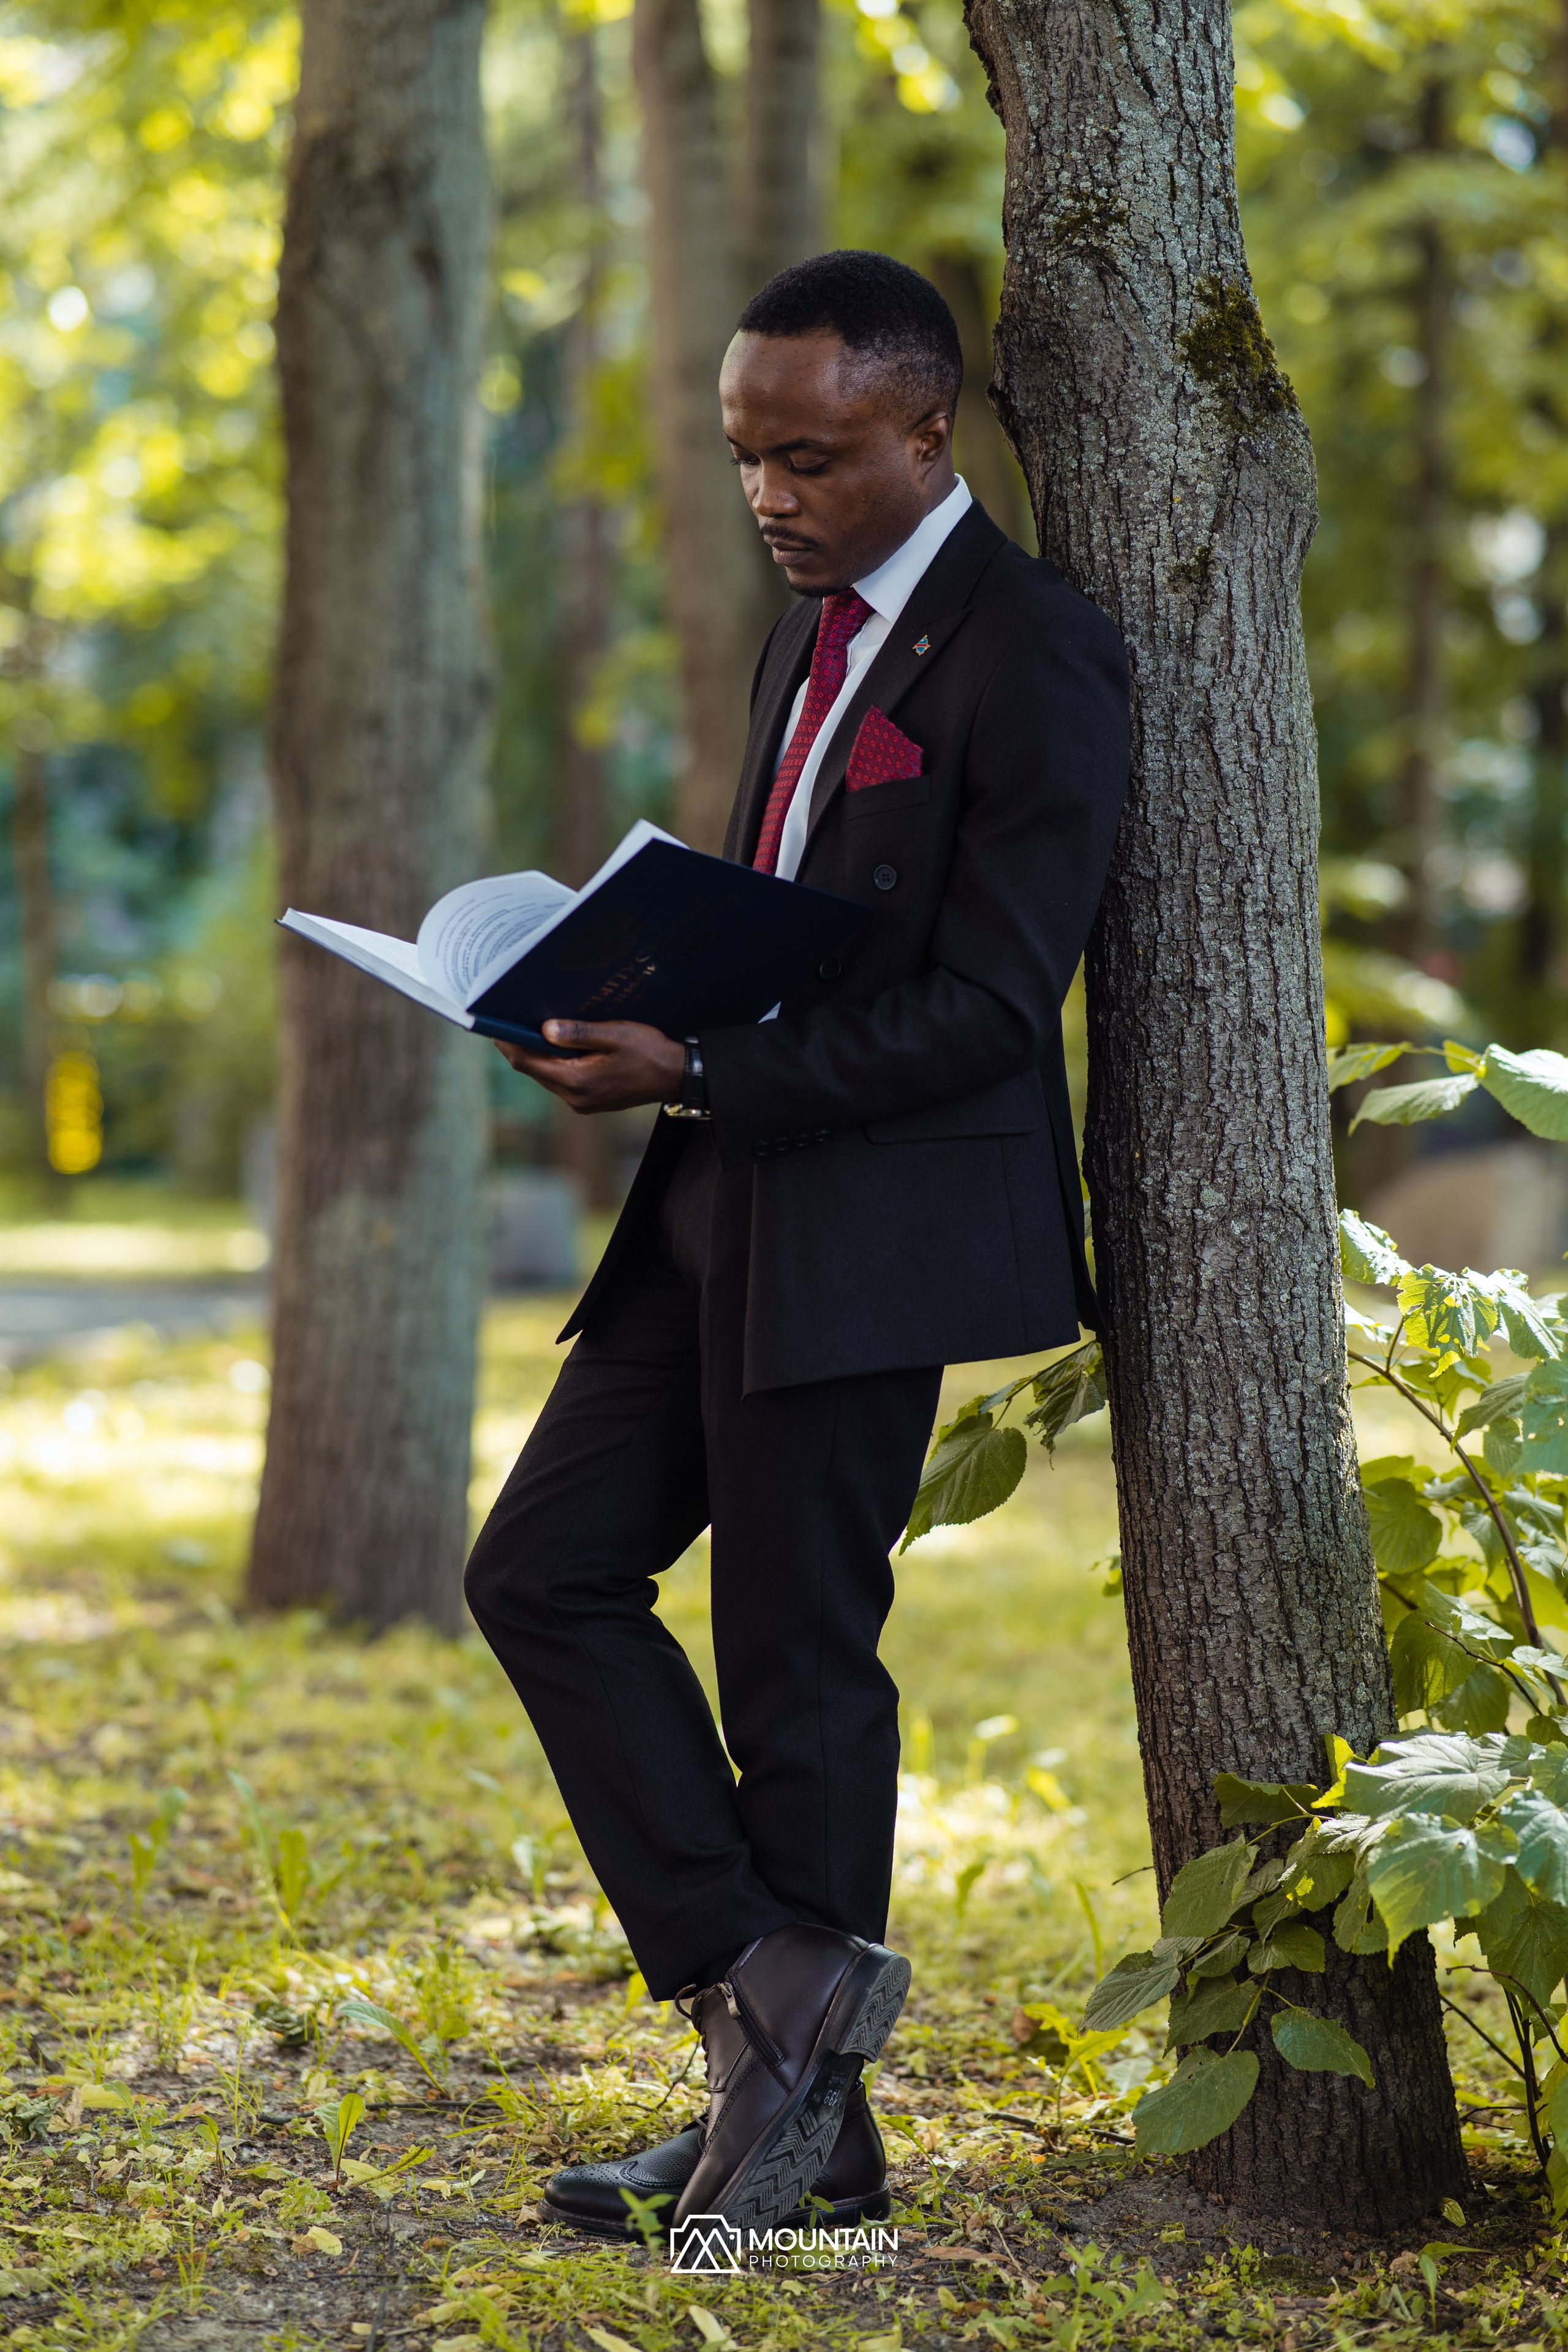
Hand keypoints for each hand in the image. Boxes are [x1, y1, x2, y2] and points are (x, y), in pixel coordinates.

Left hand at [494, 1020, 686, 1113]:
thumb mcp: (615, 1035)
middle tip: (507, 1019)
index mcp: (577, 1081)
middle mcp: (575, 1098)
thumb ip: (579, 1033)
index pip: (527, 1062)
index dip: (507, 1043)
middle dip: (519, 1046)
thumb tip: (544, 1029)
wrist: (676, 1076)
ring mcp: (582, 1103)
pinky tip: (557, 1044)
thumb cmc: (649, 1052)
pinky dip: (554, 1062)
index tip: (493, 1024)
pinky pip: (561, 1080)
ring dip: (537, 1054)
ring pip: (546, 1075)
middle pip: (533, 1070)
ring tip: (529, 1028)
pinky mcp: (589, 1101)